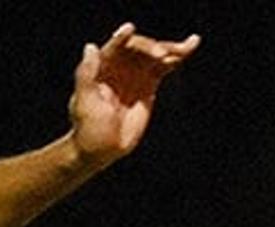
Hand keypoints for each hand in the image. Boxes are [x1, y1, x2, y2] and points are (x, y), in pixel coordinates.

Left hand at [68, 23, 200, 164]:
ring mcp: (134, 74)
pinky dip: (176, 57)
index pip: (113, 48)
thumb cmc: (88, 128)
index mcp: (100, 69)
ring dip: (170, 48)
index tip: (130, 29)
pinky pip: (164, 66)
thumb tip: (90, 47)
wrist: (102, 149)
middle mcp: (118, 67)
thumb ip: (86, 74)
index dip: (121, 38)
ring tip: (187, 46)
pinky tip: (189, 47)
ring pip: (154, 55)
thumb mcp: (85, 102)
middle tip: (162, 54)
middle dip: (151, 47)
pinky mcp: (148, 84)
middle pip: (137, 48)